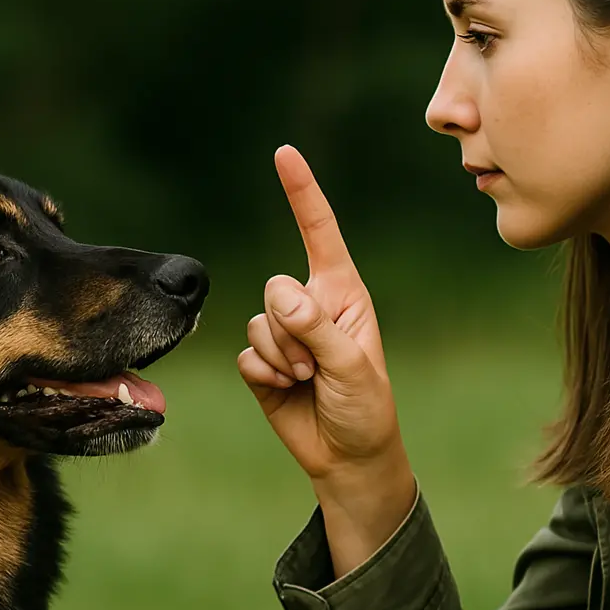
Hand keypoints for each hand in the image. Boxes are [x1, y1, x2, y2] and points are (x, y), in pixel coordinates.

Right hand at [238, 146, 412, 503]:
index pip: (319, 232)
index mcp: (342, 292)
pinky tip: (284, 390)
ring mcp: (283, 331)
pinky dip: (262, 374)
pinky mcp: (260, 360)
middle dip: (292, 332)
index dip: (302, 192)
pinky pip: (244, 352)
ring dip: (279, 358)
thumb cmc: (365, 407)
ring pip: (257, 322)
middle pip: (275, 288)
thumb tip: (279, 294)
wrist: (346, 456)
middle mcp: (309, 304)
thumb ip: (317, 328)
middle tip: (317, 366)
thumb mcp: (353, 367)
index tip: (284, 153)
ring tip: (306, 381)